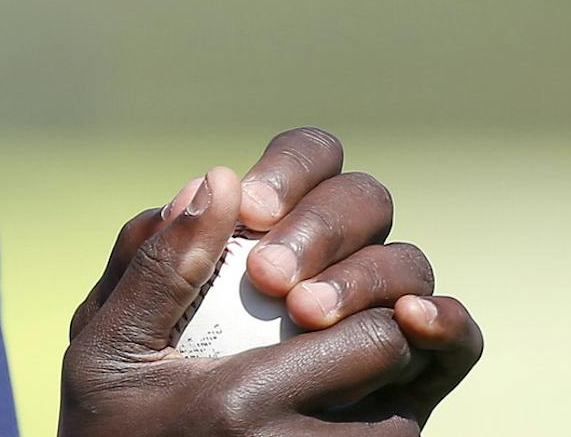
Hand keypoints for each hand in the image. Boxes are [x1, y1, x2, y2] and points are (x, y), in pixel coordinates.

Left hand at [61, 130, 482, 433]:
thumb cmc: (125, 421)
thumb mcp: (113, 346)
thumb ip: (154, 264)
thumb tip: (218, 178)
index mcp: (262, 232)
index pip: (307, 160)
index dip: (293, 170)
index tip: (254, 212)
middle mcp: (331, 262)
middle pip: (362, 202)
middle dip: (322, 226)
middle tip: (268, 278)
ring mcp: (373, 318)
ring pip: (404, 263)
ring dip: (364, 276)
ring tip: (307, 314)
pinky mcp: (412, 380)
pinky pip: (456, 339)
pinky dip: (449, 320)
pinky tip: (410, 321)